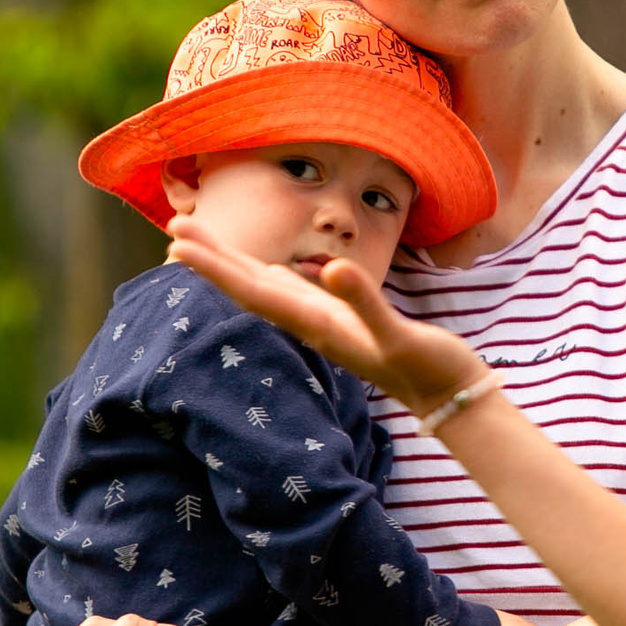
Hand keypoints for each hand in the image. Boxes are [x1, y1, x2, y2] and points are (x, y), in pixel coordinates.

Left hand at [167, 214, 483, 416]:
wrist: (451, 398)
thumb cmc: (428, 368)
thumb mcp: (399, 334)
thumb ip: (366, 303)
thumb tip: (333, 268)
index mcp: (317, 325)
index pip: (254, 292)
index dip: (215, 268)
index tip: (178, 245)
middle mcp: (313, 326)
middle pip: (250, 288)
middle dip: (212, 259)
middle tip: (175, 227)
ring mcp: (326, 325)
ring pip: (268, 290)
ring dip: (233, 268)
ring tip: (201, 245)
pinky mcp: (344, 323)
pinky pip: (297, 296)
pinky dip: (273, 279)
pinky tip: (266, 273)